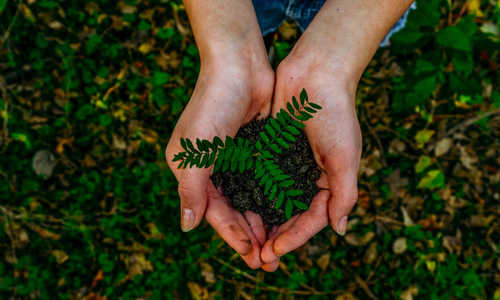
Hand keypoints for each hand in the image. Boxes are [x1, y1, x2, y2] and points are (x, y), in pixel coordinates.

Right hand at [165, 59, 274, 268]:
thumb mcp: (195, 151)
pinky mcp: (256, 149)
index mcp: (193, 171)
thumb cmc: (212, 104)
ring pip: (251, 199)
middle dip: (250, 236)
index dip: (232, 235)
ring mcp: (236, 159)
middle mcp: (214, 168)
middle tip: (269, 261)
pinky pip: (265, 180)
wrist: (239, 65)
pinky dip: (274, 198)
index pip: (214, 212)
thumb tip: (187, 227)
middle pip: (234, 210)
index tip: (251, 256)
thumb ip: (191, 190)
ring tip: (280, 245)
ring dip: (264, 222)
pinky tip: (287, 214)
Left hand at [260, 55, 362, 270]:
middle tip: (258, 258)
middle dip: (276, 237)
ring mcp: (288, 164)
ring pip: (273, 201)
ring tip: (246, 241)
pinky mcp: (271, 150)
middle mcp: (308, 176)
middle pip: (291, 215)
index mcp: (329, 181)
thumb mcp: (345, 156)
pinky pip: (260, 178)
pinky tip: (237, 208)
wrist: (316, 72)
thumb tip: (340, 230)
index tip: (275, 251)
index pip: (312, 219)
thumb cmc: (335, 113)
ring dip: (261, 221)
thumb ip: (344, 194)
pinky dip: (251, 194)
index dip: (295, 238)